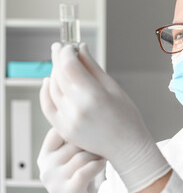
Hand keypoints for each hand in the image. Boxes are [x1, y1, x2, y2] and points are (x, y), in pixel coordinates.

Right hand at [37, 128, 104, 192]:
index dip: (77, 127)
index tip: (92, 130)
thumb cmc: (80, 179)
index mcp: (45, 155)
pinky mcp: (68, 192)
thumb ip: (74, 140)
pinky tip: (103, 164)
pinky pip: (86, 170)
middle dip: (92, 142)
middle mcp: (46, 167)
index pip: (58, 130)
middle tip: (103, 144)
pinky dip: (98, 164)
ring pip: (82, 156)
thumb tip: (92, 115)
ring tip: (103, 156)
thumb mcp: (71, 158)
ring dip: (98, 155)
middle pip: (73, 142)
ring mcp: (55, 181)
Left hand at [39, 43, 169, 192]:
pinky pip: (47, 106)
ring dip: (53, 73)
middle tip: (60, 48)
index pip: (70, 66)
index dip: (66, 52)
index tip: (69, 45)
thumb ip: (93, 68)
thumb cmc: (127, 117)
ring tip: (59, 64)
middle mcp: (77, 109)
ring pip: (51, 89)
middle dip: (58, 59)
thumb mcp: (114, 88)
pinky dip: (45, 92)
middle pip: (58, 76)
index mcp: (94, 96)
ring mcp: (68, 121)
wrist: (126, 147)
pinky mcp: (63, 130)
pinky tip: (48, 81)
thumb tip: (81, 48)